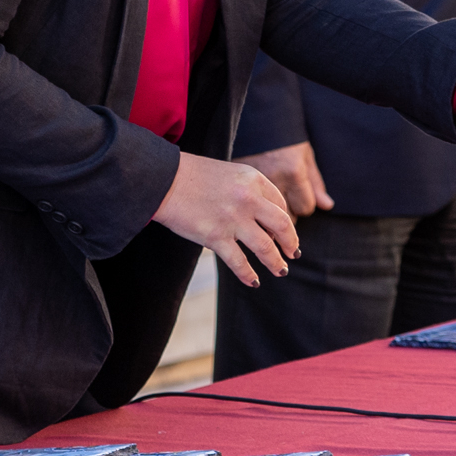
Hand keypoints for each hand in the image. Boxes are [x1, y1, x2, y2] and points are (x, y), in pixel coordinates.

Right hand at [154, 152, 297, 288]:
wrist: (163, 180)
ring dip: (276, 262)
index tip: (284, 233)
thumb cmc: (192, 176)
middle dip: (290, 243)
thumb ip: (248, 193)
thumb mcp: (229, 174)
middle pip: (283, 226)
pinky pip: (239, 262)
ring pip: (265, 248)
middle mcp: (248, 199)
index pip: (280, 204)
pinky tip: (254, 281)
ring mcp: (233, 219)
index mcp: (253, 179)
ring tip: (280, 270)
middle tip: (293, 253)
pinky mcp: (215, 237)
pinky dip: (249, 275)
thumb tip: (263, 223)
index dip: (286, 221)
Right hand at [245, 140, 332, 218]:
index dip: (305, 203)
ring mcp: (254, 183)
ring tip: (271, 199)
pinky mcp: (241, 183)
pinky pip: (252, 207)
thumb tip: (327, 206)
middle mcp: (275, 180)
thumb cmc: (286, 138)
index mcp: (294, 173)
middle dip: (289, 210)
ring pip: (269, 215)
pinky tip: (257, 197)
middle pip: (287, 216)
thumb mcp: (305, 156)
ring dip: (272, 211)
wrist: (257, 120)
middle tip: (285, 196)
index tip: (299, 195)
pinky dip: (256, 206)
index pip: (305, 208)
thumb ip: (315, 183)